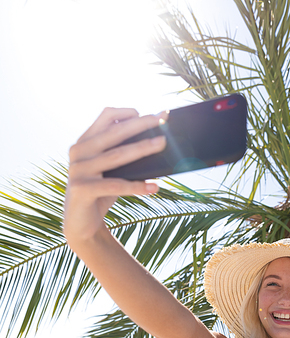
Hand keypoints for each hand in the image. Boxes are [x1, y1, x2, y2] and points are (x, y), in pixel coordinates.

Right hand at [64, 107, 165, 247]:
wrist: (81, 224)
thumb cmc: (101, 193)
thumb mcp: (111, 171)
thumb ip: (123, 154)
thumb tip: (158, 142)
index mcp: (85, 141)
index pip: (106, 116)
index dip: (129, 112)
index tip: (152, 115)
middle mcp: (78, 152)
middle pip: (114, 132)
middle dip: (141, 125)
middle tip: (163, 122)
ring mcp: (78, 170)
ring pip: (117, 156)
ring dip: (143, 149)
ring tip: (162, 144)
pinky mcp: (82, 189)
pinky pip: (115, 185)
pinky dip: (137, 186)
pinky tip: (154, 187)